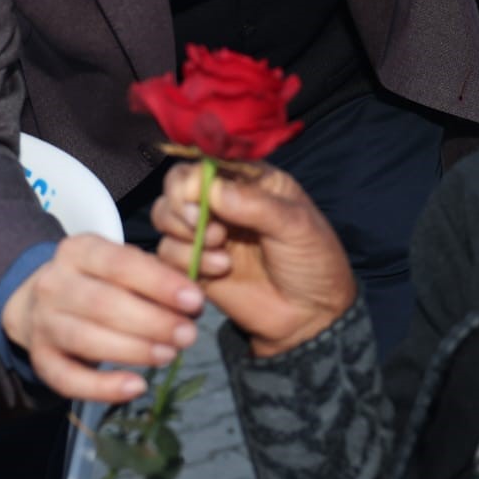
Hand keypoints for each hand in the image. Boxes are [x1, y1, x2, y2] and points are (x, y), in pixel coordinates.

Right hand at [0, 234, 205, 403]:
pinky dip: (103, 388)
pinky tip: (137, 387)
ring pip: (86, 340)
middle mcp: (53, 283)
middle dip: (152, 321)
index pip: (120, 263)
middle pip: (102, 304)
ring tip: (170, 355)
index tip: (194, 301)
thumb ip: (158, 276)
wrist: (40, 304)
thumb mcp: (122, 265)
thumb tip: (194, 300)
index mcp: (78, 250)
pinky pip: (68, 380)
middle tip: (188, 335)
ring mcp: (42, 323)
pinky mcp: (40, 359)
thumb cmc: (99, 282)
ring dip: (134, 351)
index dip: (160, 284)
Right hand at [150, 162, 357, 358]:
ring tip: (219, 250)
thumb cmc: (313, 262)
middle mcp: (223, 201)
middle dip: (181, 206)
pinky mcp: (196, 264)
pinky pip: (166, 253)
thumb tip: (213, 190)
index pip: (207, 162)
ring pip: (165, 217)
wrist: (311, 316)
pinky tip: (220, 270)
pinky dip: (184, 259)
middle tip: (209, 229)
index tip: (198, 199)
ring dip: (183, 233)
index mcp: (251, 180)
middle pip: (176, 186)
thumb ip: (256, 205)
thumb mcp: (296, 226)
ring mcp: (208, 232)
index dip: (193, 178)